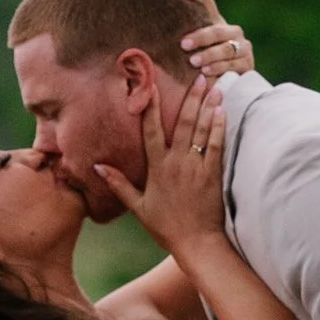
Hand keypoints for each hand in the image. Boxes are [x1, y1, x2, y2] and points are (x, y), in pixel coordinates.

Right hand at [94, 72, 228, 255]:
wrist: (197, 243)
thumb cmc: (166, 227)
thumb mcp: (138, 207)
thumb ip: (118, 184)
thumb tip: (96, 167)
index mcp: (157, 168)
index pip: (151, 131)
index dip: (151, 106)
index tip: (152, 85)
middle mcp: (176, 163)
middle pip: (183, 123)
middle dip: (191, 97)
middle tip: (198, 76)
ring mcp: (197, 168)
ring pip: (202, 131)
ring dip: (208, 106)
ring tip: (214, 85)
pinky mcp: (213, 174)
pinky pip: (216, 145)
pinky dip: (219, 127)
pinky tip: (223, 111)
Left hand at [175, 0, 254, 81]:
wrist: (230, 86)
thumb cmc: (204, 67)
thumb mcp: (193, 51)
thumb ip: (183, 40)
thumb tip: (152, 28)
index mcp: (217, 23)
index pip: (207, 1)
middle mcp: (232, 32)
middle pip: (217, 30)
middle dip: (200, 37)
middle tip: (184, 45)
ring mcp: (243, 47)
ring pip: (226, 48)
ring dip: (209, 55)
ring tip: (194, 62)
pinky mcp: (248, 63)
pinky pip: (233, 64)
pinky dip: (219, 68)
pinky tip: (206, 72)